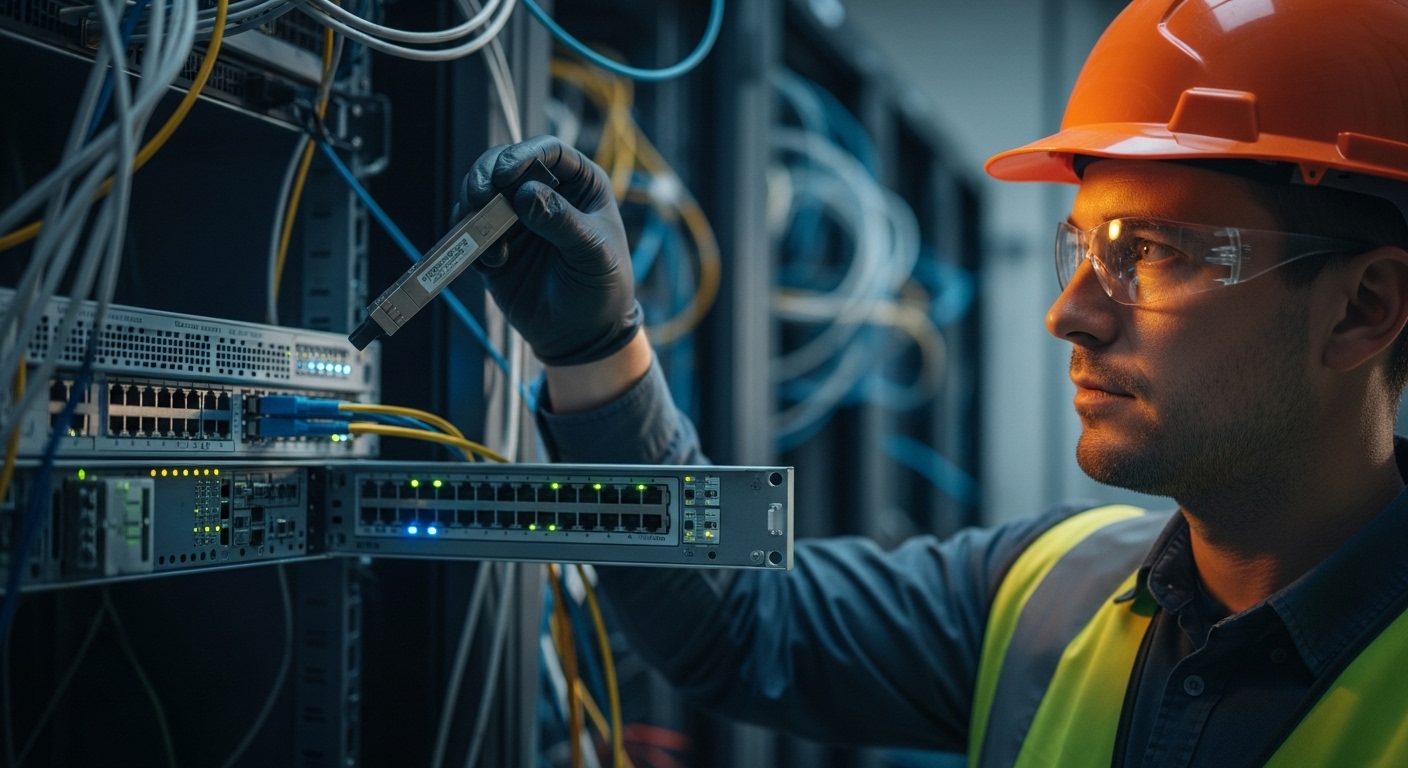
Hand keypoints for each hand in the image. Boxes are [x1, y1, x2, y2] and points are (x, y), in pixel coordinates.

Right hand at [459, 135, 641, 366]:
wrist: (583, 335)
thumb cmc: (602, 287)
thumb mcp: (593, 253)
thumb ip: (563, 221)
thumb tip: (527, 193)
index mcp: (579, 185)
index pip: (549, 151)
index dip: (524, 155)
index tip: (506, 173)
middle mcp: (544, 194)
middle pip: (504, 164)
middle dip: (486, 174)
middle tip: (479, 195)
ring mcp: (516, 219)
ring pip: (482, 193)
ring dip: (473, 204)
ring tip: (480, 226)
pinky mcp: (494, 246)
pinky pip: (471, 232)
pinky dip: (472, 240)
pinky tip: (495, 261)